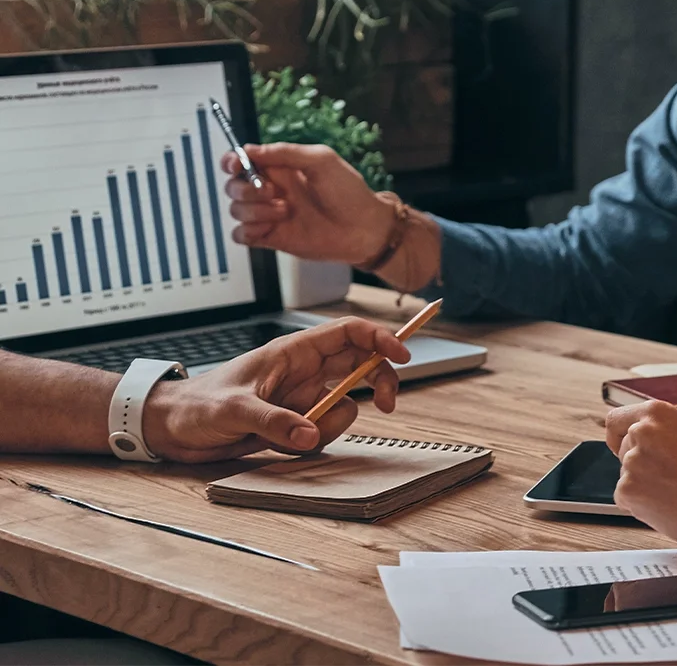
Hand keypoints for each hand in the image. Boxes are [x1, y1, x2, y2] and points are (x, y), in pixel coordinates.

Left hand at [141, 318, 410, 462]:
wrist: (171, 429)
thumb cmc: (196, 405)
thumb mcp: (233, 410)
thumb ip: (274, 422)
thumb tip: (310, 435)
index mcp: (292, 352)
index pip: (348, 332)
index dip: (380, 338)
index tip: (402, 355)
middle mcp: (303, 371)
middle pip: (360, 364)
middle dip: (379, 381)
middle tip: (387, 403)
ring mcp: (301, 397)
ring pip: (344, 403)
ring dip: (334, 423)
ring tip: (298, 436)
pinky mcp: (295, 422)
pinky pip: (323, 430)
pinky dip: (313, 442)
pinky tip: (281, 446)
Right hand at [223, 143, 392, 265]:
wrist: (363, 229)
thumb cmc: (349, 192)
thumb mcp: (322, 161)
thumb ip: (286, 152)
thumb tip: (251, 149)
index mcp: (281, 168)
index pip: (242, 160)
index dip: (232, 161)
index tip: (236, 165)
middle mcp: (272, 190)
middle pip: (233, 185)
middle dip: (245, 188)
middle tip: (273, 191)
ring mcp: (270, 214)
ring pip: (236, 209)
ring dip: (255, 210)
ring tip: (286, 210)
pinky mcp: (271, 237)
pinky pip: (241, 234)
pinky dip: (249, 230)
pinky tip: (271, 227)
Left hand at [605, 400, 676, 553]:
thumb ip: (663, 427)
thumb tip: (642, 430)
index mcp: (656, 413)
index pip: (615, 419)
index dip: (619, 434)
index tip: (622, 444)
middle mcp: (639, 432)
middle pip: (622, 447)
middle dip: (639, 460)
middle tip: (666, 474)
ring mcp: (631, 461)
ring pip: (625, 473)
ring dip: (641, 482)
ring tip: (671, 490)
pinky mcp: (627, 489)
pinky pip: (624, 496)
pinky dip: (638, 502)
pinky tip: (664, 503)